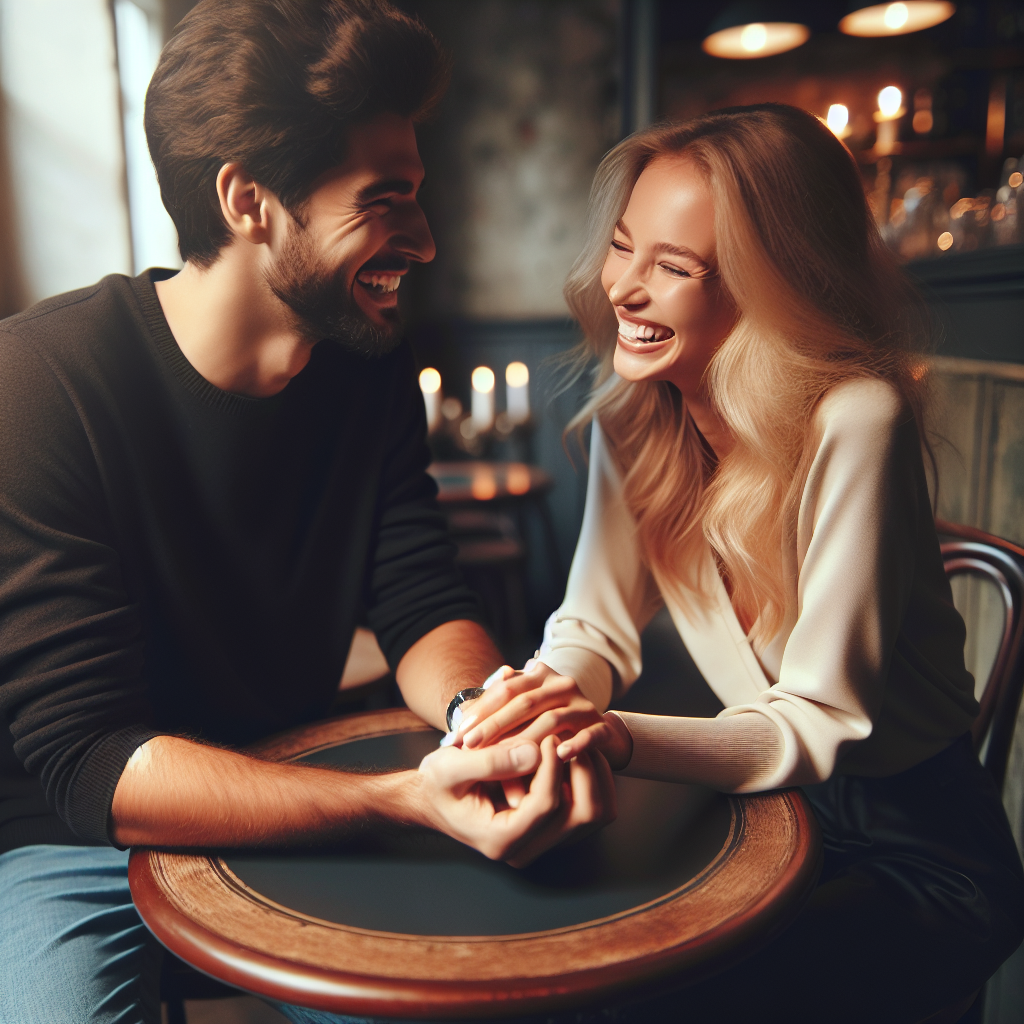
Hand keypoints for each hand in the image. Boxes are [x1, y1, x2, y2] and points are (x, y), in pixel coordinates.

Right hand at [416, 735, 615, 866]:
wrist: (435, 797)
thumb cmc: (438, 782)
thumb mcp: (449, 767)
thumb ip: (490, 761)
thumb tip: (536, 752)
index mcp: (500, 839)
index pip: (546, 806)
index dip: (553, 767)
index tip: (549, 736)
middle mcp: (527, 848)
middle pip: (582, 816)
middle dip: (584, 771)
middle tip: (572, 737)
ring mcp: (542, 841)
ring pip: (595, 814)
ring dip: (594, 775)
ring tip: (579, 741)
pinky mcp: (551, 828)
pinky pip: (589, 807)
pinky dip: (593, 779)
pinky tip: (577, 752)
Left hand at [452, 662, 631, 769]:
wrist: (592, 734)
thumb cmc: (542, 725)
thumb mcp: (519, 713)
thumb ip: (496, 706)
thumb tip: (467, 707)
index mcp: (540, 674)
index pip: (506, 689)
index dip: (480, 711)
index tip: (458, 734)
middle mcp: (562, 685)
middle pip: (525, 703)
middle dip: (494, 726)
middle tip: (470, 746)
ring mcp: (583, 705)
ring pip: (551, 720)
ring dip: (524, 741)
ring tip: (501, 758)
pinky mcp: (601, 727)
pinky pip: (590, 735)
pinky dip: (576, 744)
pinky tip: (557, 755)